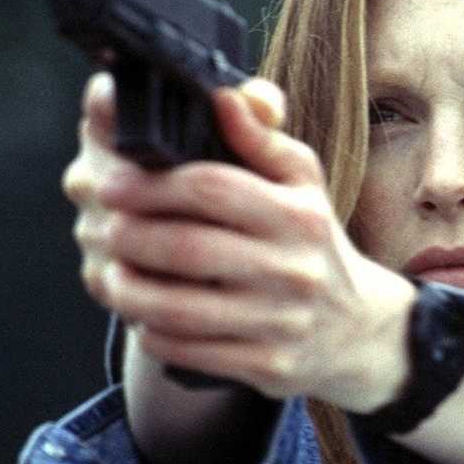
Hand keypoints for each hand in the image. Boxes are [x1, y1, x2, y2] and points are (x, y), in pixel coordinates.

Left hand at [61, 72, 415, 410]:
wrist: (359, 329)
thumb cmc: (314, 243)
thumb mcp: (301, 184)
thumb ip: (260, 139)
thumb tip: (222, 96)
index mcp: (298, 215)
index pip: (212, 188)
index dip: (152, 184)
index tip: (114, 184)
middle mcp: (294, 269)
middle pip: (187, 249)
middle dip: (130, 237)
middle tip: (104, 229)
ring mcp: (281, 323)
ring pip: (180, 308)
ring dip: (130, 290)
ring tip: (112, 274)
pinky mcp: (268, 366)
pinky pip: (190, 350)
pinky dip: (154, 332)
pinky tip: (143, 316)